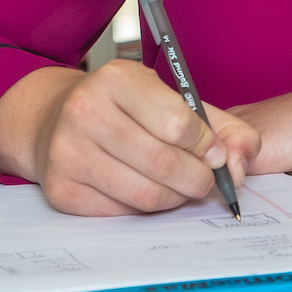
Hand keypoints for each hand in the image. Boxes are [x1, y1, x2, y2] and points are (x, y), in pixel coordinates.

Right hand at [0, 61, 259, 216]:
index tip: (211, 151)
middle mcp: (85, 110)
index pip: (178, 123)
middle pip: (163, 164)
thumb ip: (223, 127)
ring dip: (173, 197)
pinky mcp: (61, 189)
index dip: (205, 144)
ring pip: (145, 195)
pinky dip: (142, 208)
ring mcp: (67, 151)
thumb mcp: (172, 100)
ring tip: (177, 186)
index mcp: (117, 78)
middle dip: (196, 179)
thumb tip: (238, 163)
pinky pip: (121, 213)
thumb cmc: (125, 110)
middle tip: (203, 179)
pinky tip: (142, 189)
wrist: (53, 120)